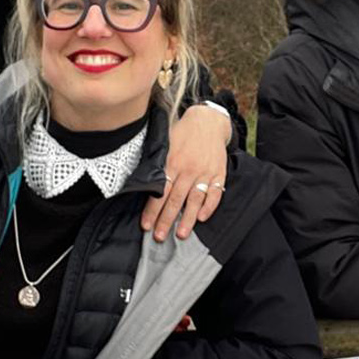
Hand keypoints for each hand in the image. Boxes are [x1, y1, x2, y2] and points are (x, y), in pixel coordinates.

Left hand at [142, 103, 231, 240]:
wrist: (209, 121)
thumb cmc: (183, 133)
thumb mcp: (165, 142)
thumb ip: (156, 161)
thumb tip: (139, 180)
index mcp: (172, 162)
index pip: (160, 191)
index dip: (152, 210)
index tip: (146, 225)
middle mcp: (188, 169)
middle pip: (175, 199)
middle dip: (166, 220)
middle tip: (159, 237)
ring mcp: (205, 172)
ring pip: (195, 199)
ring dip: (188, 218)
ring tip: (181, 234)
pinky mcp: (219, 173)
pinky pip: (215, 193)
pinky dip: (210, 206)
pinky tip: (203, 218)